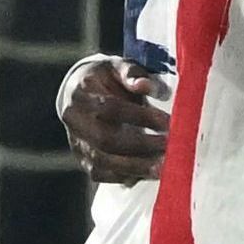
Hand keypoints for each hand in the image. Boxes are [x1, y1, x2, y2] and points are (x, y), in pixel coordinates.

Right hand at [56, 55, 168, 182]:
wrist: (77, 92)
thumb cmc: (105, 78)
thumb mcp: (117, 67)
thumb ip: (132, 74)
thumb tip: (146, 85)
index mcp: (82, 92)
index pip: (111, 108)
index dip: (140, 117)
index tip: (168, 123)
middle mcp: (74, 119)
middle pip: (105, 139)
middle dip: (141, 147)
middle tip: (169, 148)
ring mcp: (75, 141)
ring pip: (102, 161)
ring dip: (135, 167)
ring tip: (163, 168)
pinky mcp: (81, 158)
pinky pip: (100, 174)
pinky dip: (123, 176)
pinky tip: (146, 174)